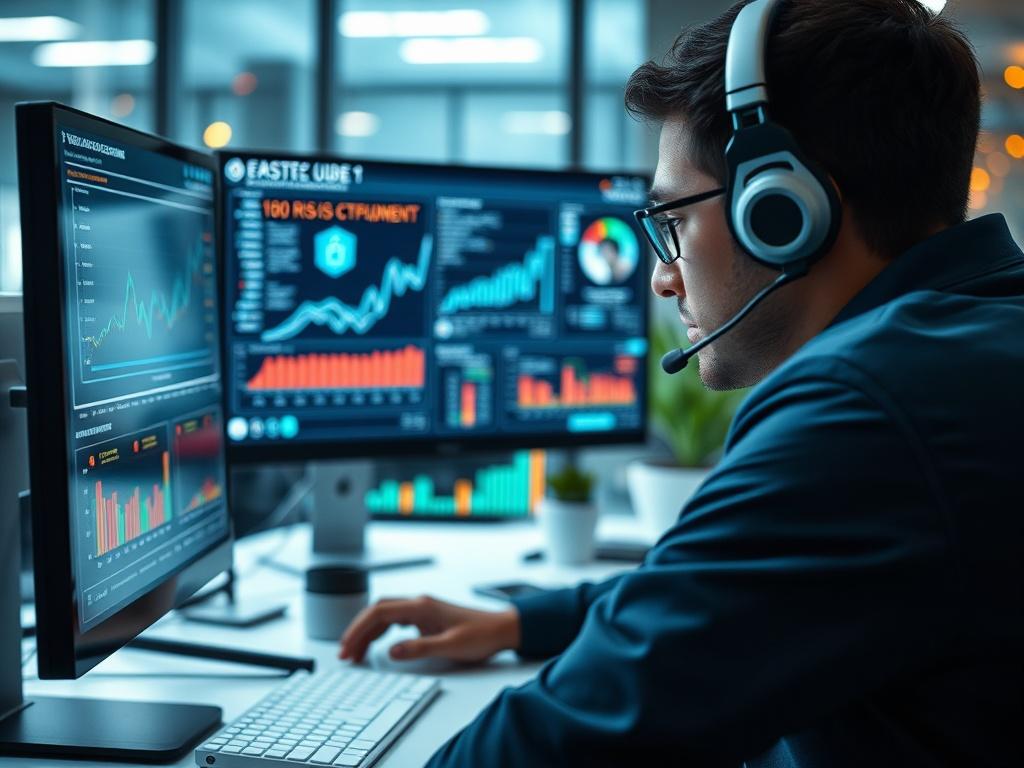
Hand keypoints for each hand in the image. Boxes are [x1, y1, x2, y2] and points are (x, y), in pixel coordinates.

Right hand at [339, 595, 519, 663]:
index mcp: (421, 607)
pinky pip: (395, 621)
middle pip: (377, 611)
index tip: (347, 647)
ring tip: (356, 654)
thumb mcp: (451, 646)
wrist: (502, 629)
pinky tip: (377, 646)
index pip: (379, 612)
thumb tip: (391, 651)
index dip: (359, 629)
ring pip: (384, 616)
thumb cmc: (481, 635)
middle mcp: (419, 604)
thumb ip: (420, 648)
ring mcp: (422, 610)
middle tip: (345, 653)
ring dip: (367, 633)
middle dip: (357, 631)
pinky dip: (381, 633)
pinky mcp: (426, 618)